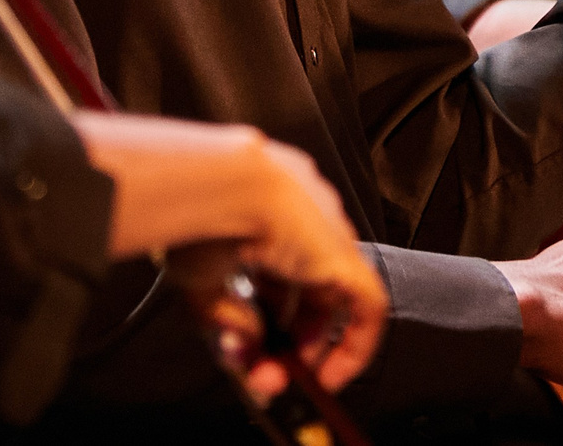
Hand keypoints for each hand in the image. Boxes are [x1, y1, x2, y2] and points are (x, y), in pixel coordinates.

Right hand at [71, 113, 384, 394]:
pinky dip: (353, 346)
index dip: (261, 314)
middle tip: (266, 373)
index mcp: (263, 211)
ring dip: (309, 348)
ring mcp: (325, 236)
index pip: (270, 273)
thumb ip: (225, 312)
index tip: (248, 344)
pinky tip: (327, 377)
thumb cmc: (196, 215)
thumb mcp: (198, 276)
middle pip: (302, 293)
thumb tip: (250, 338)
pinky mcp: (343, 257)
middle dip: (283, 341)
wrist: (218, 182)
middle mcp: (300, 221)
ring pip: (328, 302)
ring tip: (286, 379)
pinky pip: (367, 309)